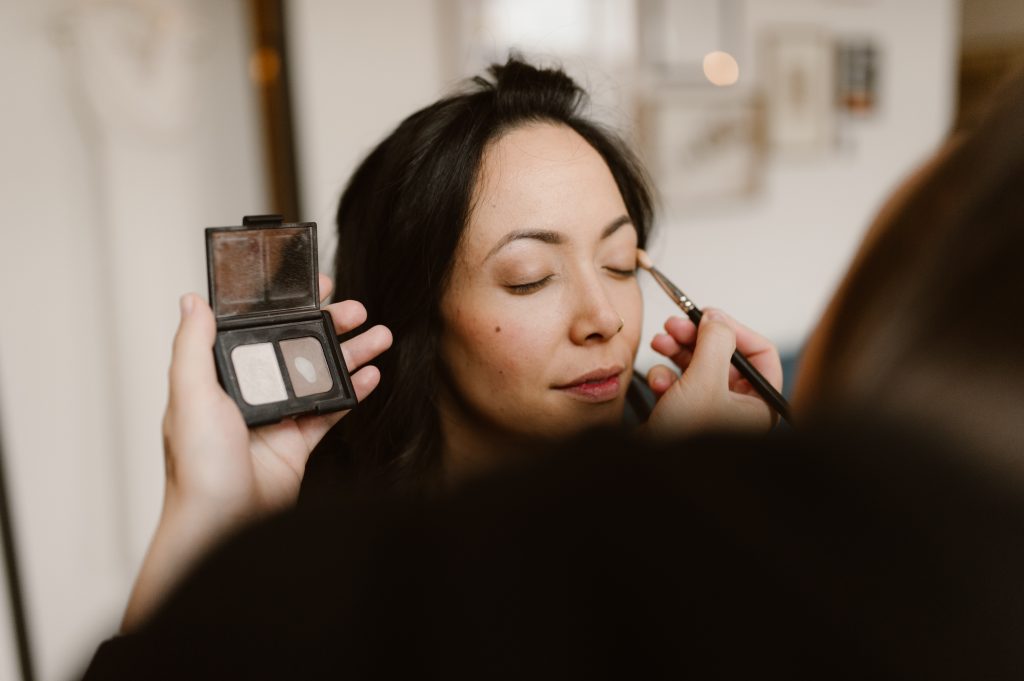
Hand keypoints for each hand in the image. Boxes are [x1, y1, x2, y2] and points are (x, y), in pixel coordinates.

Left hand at [123, 275, 391, 629]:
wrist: (222, 524)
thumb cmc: (197, 467)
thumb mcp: (190, 396)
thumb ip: (193, 345)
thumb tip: (190, 300)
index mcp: (222, 375)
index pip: (259, 328)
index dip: (289, 306)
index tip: (317, 287)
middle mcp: (251, 392)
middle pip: (297, 348)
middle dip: (330, 326)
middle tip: (359, 310)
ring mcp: (278, 417)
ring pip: (321, 375)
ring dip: (351, 354)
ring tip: (380, 337)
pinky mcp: (299, 442)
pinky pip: (331, 410)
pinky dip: (354, 392)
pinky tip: (372, 376)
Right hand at [644, 309, 781, 436]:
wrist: (649, 471)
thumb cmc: (684, 439)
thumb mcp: (704, 382)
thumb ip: (715, 342)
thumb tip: (717, 318)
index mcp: (758, 405)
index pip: (760, 353)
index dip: (734, 330)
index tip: (708, 316)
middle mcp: (738, 408)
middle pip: (724, 355)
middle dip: (696, 337)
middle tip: (675, 324)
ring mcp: (711, 411)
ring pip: (698, 365)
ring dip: (676, 351)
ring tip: (659, 343)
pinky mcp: (685, 415)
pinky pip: (680, 384)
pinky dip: (665, 377)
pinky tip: (656, 384)